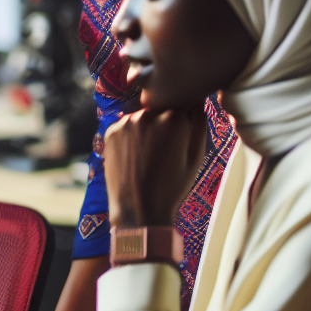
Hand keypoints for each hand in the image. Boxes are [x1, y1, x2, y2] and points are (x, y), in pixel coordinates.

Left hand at [104, 106, 206, 227]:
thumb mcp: (197, 157)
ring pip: (143, 117)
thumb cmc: (173, 186)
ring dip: (147, 128)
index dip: (184, 124)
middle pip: (161, 109)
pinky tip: (135, 156)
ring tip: (149, 156)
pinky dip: (131, 136)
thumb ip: (199, 123)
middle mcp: (148, 114)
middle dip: (164, 123)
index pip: (183, 106)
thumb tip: (197, 100)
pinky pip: (126, 126)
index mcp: (174, 119)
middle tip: (164, 151)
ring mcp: (126, 122)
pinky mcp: (110, 131)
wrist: (139, 210)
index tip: (180, 142)